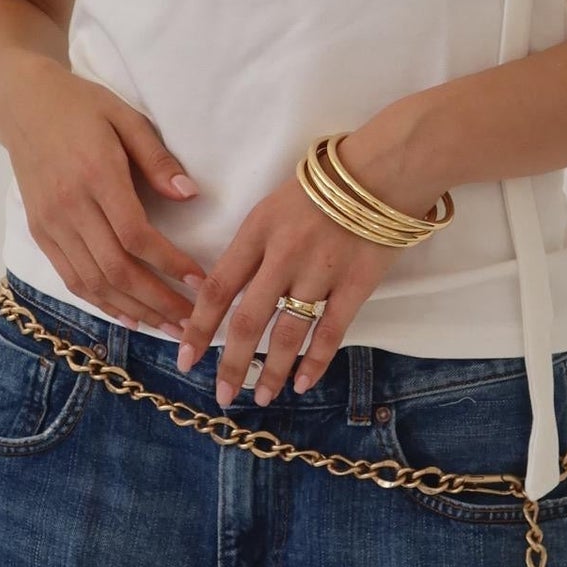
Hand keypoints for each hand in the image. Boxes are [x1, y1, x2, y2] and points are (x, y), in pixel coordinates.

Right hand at [3, 65, 210, 335]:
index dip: (170, 264)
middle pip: (116, 268)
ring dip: (133, 310)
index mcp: (96, 174)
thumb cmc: (82, 106)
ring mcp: (50, 223)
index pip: (136, 235)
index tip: (201, 281)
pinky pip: (71, 277)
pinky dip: (101, 301)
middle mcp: (69, 206)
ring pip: (93, 282)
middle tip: (191, 322)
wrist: (22, 104)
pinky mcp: (40, 232)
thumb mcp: (126, 117)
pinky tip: (128, 314)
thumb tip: (190, 195)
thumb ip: (157, 158)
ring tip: (166, 327)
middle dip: (157, 301)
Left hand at [174, 122, 447, 407]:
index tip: (184, 358)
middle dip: (230, 363)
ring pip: (287, 333)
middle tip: (221, 396)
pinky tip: (301, 383)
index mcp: (257, 230)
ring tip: (260, 398)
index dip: (198, 327)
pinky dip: (314, 361)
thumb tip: (224, 293)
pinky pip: (330, 332)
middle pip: (247, 320)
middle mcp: (283, 254)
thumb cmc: (323, 185)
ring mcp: (320, 272)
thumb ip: (251, 247)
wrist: (382, 169)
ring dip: (270, 371)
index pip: (217, 287)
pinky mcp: (356, 284)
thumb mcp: (272, 206)